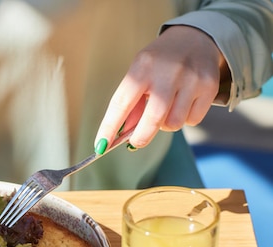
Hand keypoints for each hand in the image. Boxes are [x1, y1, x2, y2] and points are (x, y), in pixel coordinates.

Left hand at [94, 25, 229, 151]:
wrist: (195, 38)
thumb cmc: (159, 62)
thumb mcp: (140, 72)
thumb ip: (131, 102)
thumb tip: (121, 135)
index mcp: (142, 66)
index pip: (122, 103)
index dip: (109, 127)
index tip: (100, 146)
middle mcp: (168, 72)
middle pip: (153, 118)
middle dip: (141, 137)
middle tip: (136, 142)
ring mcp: (191, 79)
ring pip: (173, 123)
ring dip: (165, 125)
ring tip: (165, 110)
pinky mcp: (209, 86)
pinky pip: (192, 120)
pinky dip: (185, 119)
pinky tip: (183, 104)